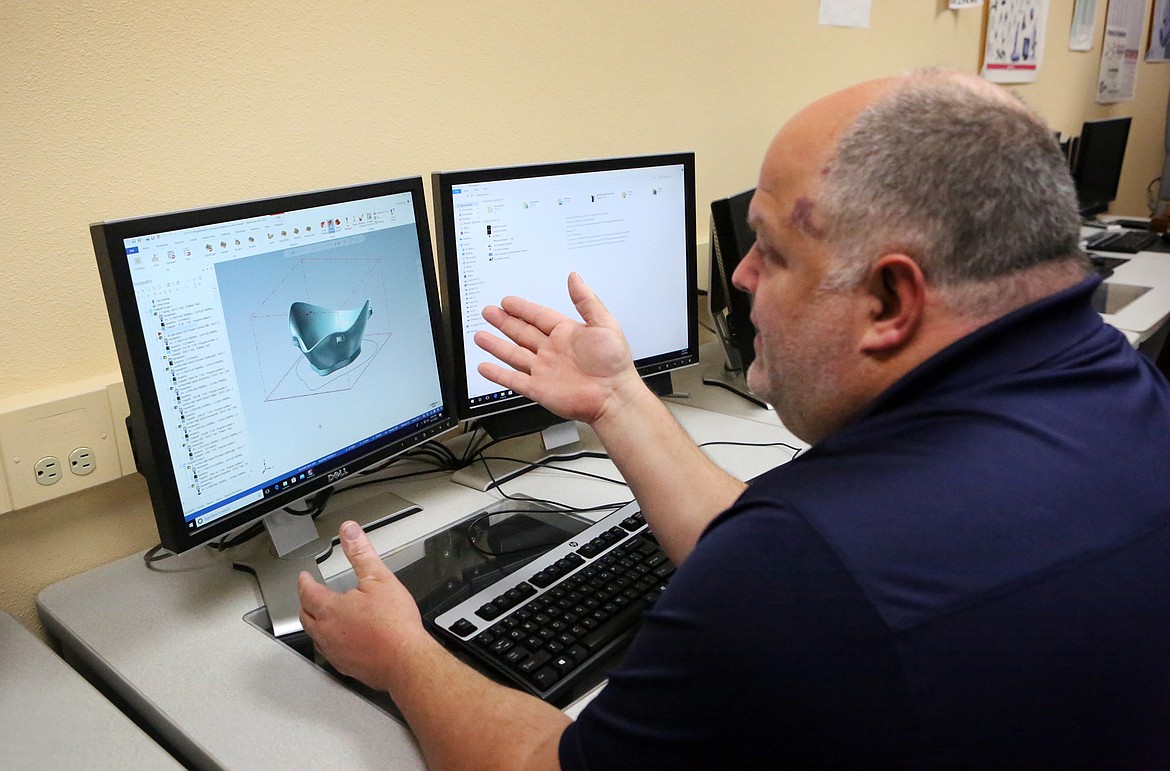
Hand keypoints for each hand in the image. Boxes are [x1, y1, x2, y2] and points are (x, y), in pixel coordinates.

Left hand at [297, 521, 430, 692]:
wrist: (406, 661)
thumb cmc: (394, 625)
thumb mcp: (379, 579)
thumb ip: (361, 554)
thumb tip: (349, 532)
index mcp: (330, 609)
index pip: (307, 592)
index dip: (304, 582)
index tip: (304, 577)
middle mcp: (326, 632)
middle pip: (306, 615)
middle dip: (306, 602)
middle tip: (310, 595)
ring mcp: (334, 652)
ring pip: (315, 636)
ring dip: (316, 623)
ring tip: (324, 616)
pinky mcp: (345, 667)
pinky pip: (330, 652)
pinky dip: (330, 642)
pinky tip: (343, 640)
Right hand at [474, 272, 642, 424]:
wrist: (613, 397)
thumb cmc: (614, 364)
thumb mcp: (604, 324)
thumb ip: (586, 301)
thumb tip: (575, 278)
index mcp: (566, 334)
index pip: (538, 317)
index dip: (522, 309)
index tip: (507, 301)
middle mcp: (552, 351)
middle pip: (522, 333)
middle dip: (504, 322)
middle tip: (489, 312)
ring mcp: (544, 370)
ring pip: (513, 354)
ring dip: (496, 345)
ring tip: (480, 336)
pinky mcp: (538, 389)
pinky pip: (513, 380)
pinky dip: (498, 374)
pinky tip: (485, 366)